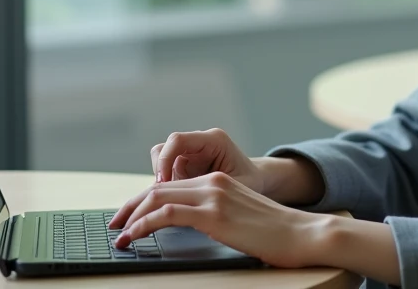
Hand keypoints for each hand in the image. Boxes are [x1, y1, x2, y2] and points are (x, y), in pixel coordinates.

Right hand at [110, 127, 265, 230]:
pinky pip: (165, 173)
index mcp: (214, 140)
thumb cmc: (251, 183)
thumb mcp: (237, 186)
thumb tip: (187, 201)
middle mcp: (198, 144)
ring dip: (160, 183)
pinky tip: (171, 204)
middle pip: (163, 151)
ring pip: (160, 162)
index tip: (163, 184)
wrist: (258, 181)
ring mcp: (189, 154)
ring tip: (168, 202)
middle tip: (156, 200)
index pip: (178, 141)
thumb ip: (213, 189)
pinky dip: (164, 188)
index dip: (166, 161)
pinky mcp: (184, 166)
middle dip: (157, 176)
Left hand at [111, 172, 328, 268]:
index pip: (170, 186)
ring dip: (132, 217)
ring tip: (119, 234)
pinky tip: (133, 236)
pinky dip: (143, 224)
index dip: (144, 202)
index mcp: (219, 181)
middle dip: (130, 207)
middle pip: (158, 189)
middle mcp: (213, 182)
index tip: (128, 218)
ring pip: (157, 198)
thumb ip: (218, 216)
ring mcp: (213, 196)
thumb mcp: (241, 219)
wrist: (303, 234)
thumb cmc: (277, 235)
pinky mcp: (214, 214)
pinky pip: (166, 214)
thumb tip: (194, 229)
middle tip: (114, 225)